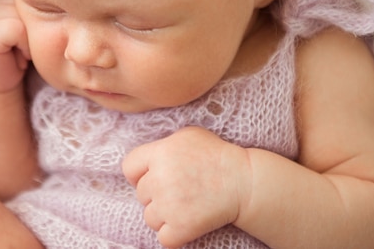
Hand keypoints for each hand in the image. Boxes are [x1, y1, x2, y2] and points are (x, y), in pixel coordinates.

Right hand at [0, 0, 30, 93]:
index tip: (36, 34)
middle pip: (33, 0)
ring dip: (33, 38)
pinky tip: (18, 57)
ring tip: (22, 50)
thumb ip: (39, 4)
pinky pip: (19, 29)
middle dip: (39, 25)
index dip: (46, 12)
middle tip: (28, 45)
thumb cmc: (21, 54)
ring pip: (28, 14)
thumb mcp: (31, 24)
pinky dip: (25, 47)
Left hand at [122, 126, 251, 248]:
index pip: (129, 167)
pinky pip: (164, 238)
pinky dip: (174, 235)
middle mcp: (160, 178)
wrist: (244, 181)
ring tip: (185, 207)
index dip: (138, 174)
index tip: (152, 177)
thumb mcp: (188, 136)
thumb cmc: (217, 155)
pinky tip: (186, 224)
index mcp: (159, 153)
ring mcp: (169, 204)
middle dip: (156, 194)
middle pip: (141, 194)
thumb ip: (164, 144)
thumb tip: (148, 158)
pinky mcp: (181, 227)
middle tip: (180, 191)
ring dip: (164, 216)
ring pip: (150, 218)